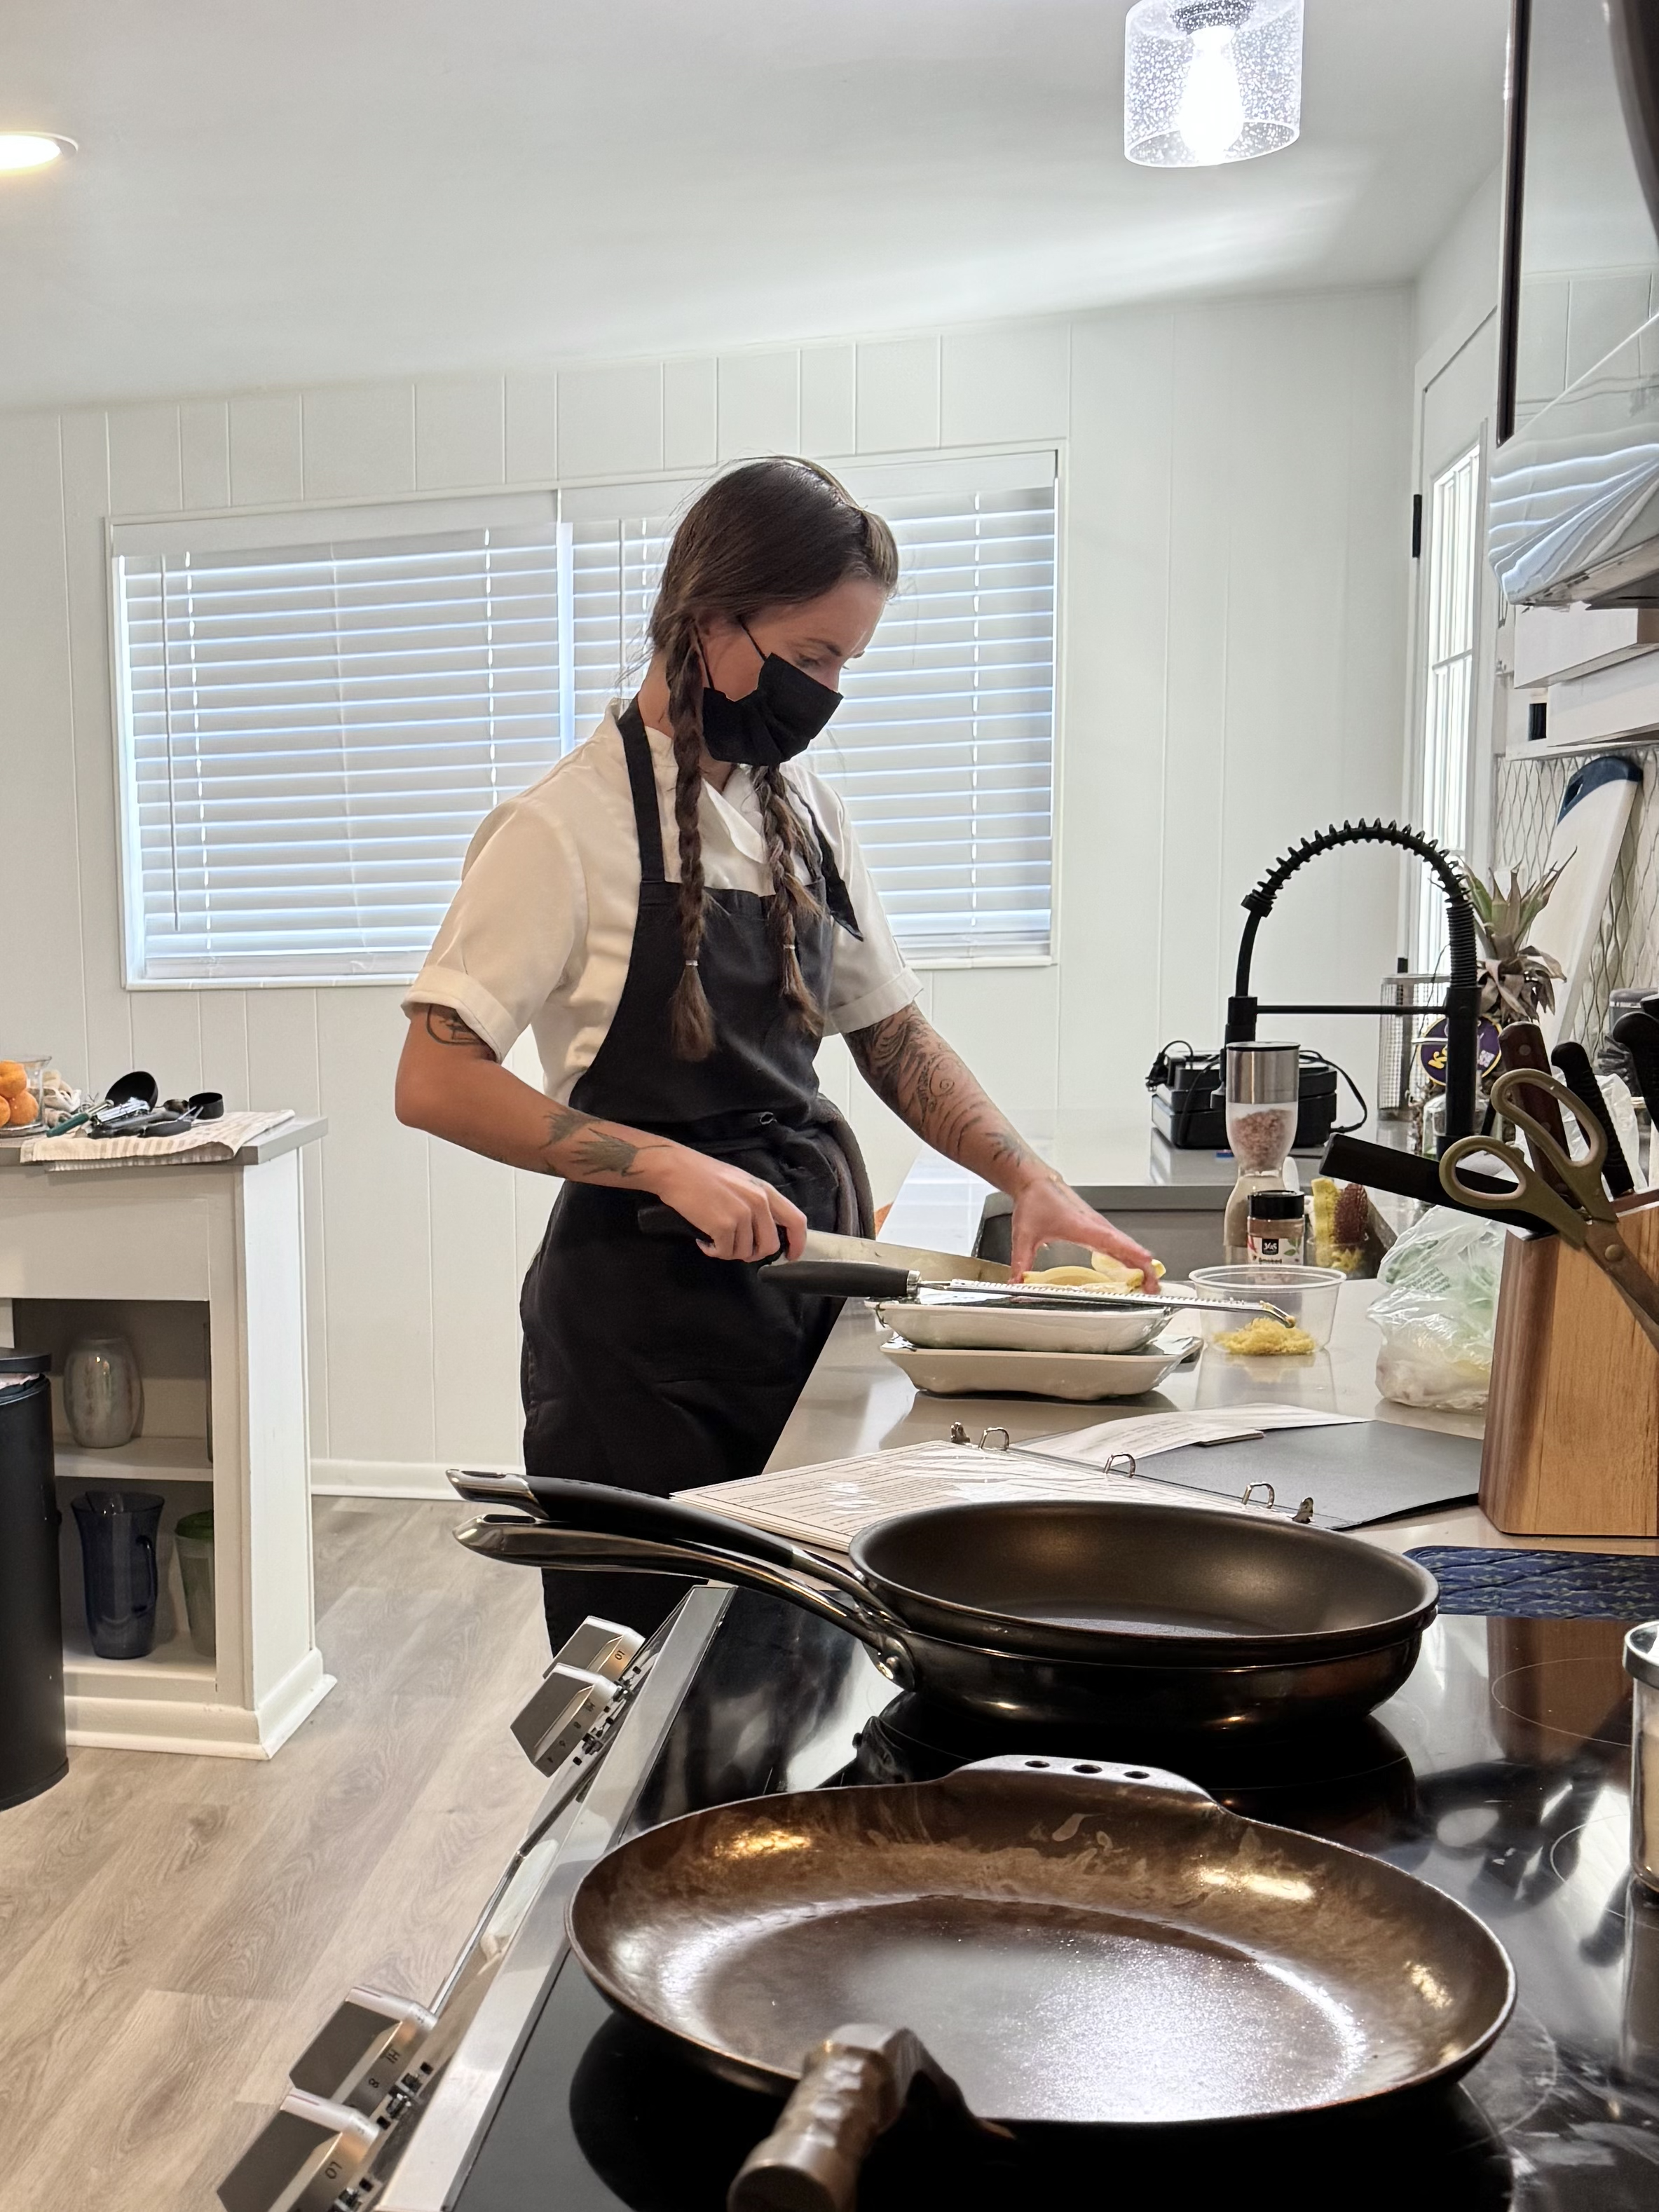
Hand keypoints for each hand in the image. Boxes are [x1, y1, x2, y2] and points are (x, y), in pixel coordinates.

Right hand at [648, 1148, 808, 1262]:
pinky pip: (724, 1253)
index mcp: (765, 1191)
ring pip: (745, 1253)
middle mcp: (758, 1203)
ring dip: (728, 1252)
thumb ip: (757, 1203)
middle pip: (770, 1245)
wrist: (676, 1169)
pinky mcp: (723, 1226)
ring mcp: (741, 1215)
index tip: (790, 1256)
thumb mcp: (741, 1182)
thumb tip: (764, 1230)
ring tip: (713, 1238)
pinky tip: (703, 1240)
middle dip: (753, 1254)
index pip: (796, 1221)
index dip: (797, 1243)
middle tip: (735, 1248)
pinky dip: (712, 1251)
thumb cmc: (704, 1174)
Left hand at [1006, 1173, 1160, 1283]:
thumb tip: (1016, 1283)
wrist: (1037, 1182)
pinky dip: (1130, 1257)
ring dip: (1140, 1264)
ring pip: (1127, 1247)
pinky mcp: (1096, 1229)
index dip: (1136, 1260)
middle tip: (1153, 1290)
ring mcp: (1099, 1228)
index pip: (1118, 1245)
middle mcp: (1097, 1227)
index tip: (1148, 1275)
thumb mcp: (1025, 1235)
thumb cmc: (1036, 1200)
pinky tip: (1130, 1270)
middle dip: (1145, 1270)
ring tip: (1147, 1285)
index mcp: (1085, 1228)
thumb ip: (1021, 1262)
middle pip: (1131, 1249)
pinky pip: (1119, 1245)